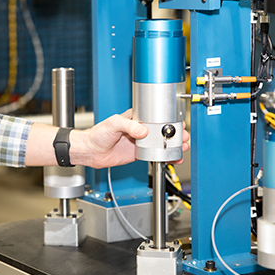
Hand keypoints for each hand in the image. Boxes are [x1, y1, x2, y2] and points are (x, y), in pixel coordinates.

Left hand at [70, 110, 188, 168]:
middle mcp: (140, 129)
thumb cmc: (97, 134)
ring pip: (161, 143)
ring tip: (182, 148)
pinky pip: (155, 154)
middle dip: (175, 134)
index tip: (177, 125)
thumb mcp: (113, 124)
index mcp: (135, 117)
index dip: (168, 121)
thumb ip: (128, 125)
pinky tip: (173, 158)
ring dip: (173, 145)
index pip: (155, 117)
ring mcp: (140, 141)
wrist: (90, 151)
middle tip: (183, 138)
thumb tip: (142, 130)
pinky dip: (165, 157)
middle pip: (162, 130)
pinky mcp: (138, 153)